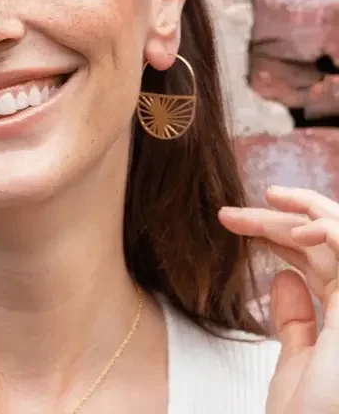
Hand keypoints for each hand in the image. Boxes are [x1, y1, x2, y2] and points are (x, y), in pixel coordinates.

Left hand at [219, 186, 338, 413]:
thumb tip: (284, 276)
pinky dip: (327, 230)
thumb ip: (295, 319)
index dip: (278, 236)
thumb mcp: (296, 360)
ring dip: (304, 210)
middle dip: (278, 220)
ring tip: (267, 198)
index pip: (316, 260)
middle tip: (229, 214)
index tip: (235, 225)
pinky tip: (295, 231)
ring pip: (338, 234)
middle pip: (324, 243)